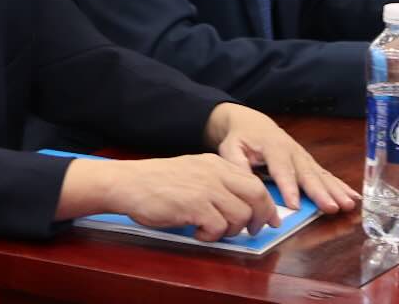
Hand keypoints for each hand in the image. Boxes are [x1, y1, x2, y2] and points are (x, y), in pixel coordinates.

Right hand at [63, 153, 278, 241]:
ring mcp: (206, 188)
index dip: (266, 204)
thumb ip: (215, 183)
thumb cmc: (156, 182)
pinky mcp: (195, 205)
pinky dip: (211, 236)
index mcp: (215, 163)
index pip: (254, 182)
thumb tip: (241, 205)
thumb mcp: (192, 172)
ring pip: (241, 215)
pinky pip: (219, 227)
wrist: (128, 183)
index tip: (269, 218)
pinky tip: (197, 233)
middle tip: (251, 231)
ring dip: (231, 230)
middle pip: (257, 196)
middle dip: (259, 218)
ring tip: (212, 230)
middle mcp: (215, 172)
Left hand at [204, 103, 358, 214]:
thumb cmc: (240, 138)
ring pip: (321, 175)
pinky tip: (354, 197)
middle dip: (320, 192)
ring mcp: (303, 157)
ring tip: (349, 204)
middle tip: (332, 207)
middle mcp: (293, 151)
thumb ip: (237, 166)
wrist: (252, 123)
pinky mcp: (309, 163)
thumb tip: (247, 188)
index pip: (281, 169)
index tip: (295, 206)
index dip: (288, 187)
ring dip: (336, 190)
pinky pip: (326, 175)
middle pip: (307, 173)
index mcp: (273, 147)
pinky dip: (340, 186)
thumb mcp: (230, 149)